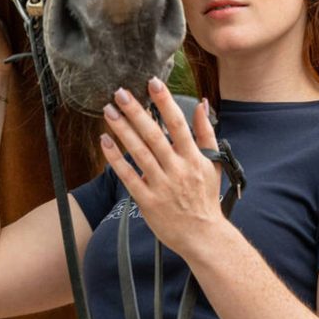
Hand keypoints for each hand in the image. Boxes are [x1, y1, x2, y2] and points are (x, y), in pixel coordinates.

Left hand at [100, 77, 224, 255]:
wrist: (203, 236)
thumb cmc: (206, 198)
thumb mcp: (213, 163)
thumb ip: (206, 132)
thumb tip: (202, 103)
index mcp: (193, 158)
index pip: (178, 124)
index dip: (165, 102)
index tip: (153, 82)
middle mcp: (177, 169)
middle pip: (154, 135)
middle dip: (136, 112)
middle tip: (119, 93)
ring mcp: (161, 185)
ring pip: (139, 153)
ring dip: (122, 130)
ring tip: (108, 111)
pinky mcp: (147, 201)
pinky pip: (129, 176)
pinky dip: (116, 159)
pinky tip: (104, 141)